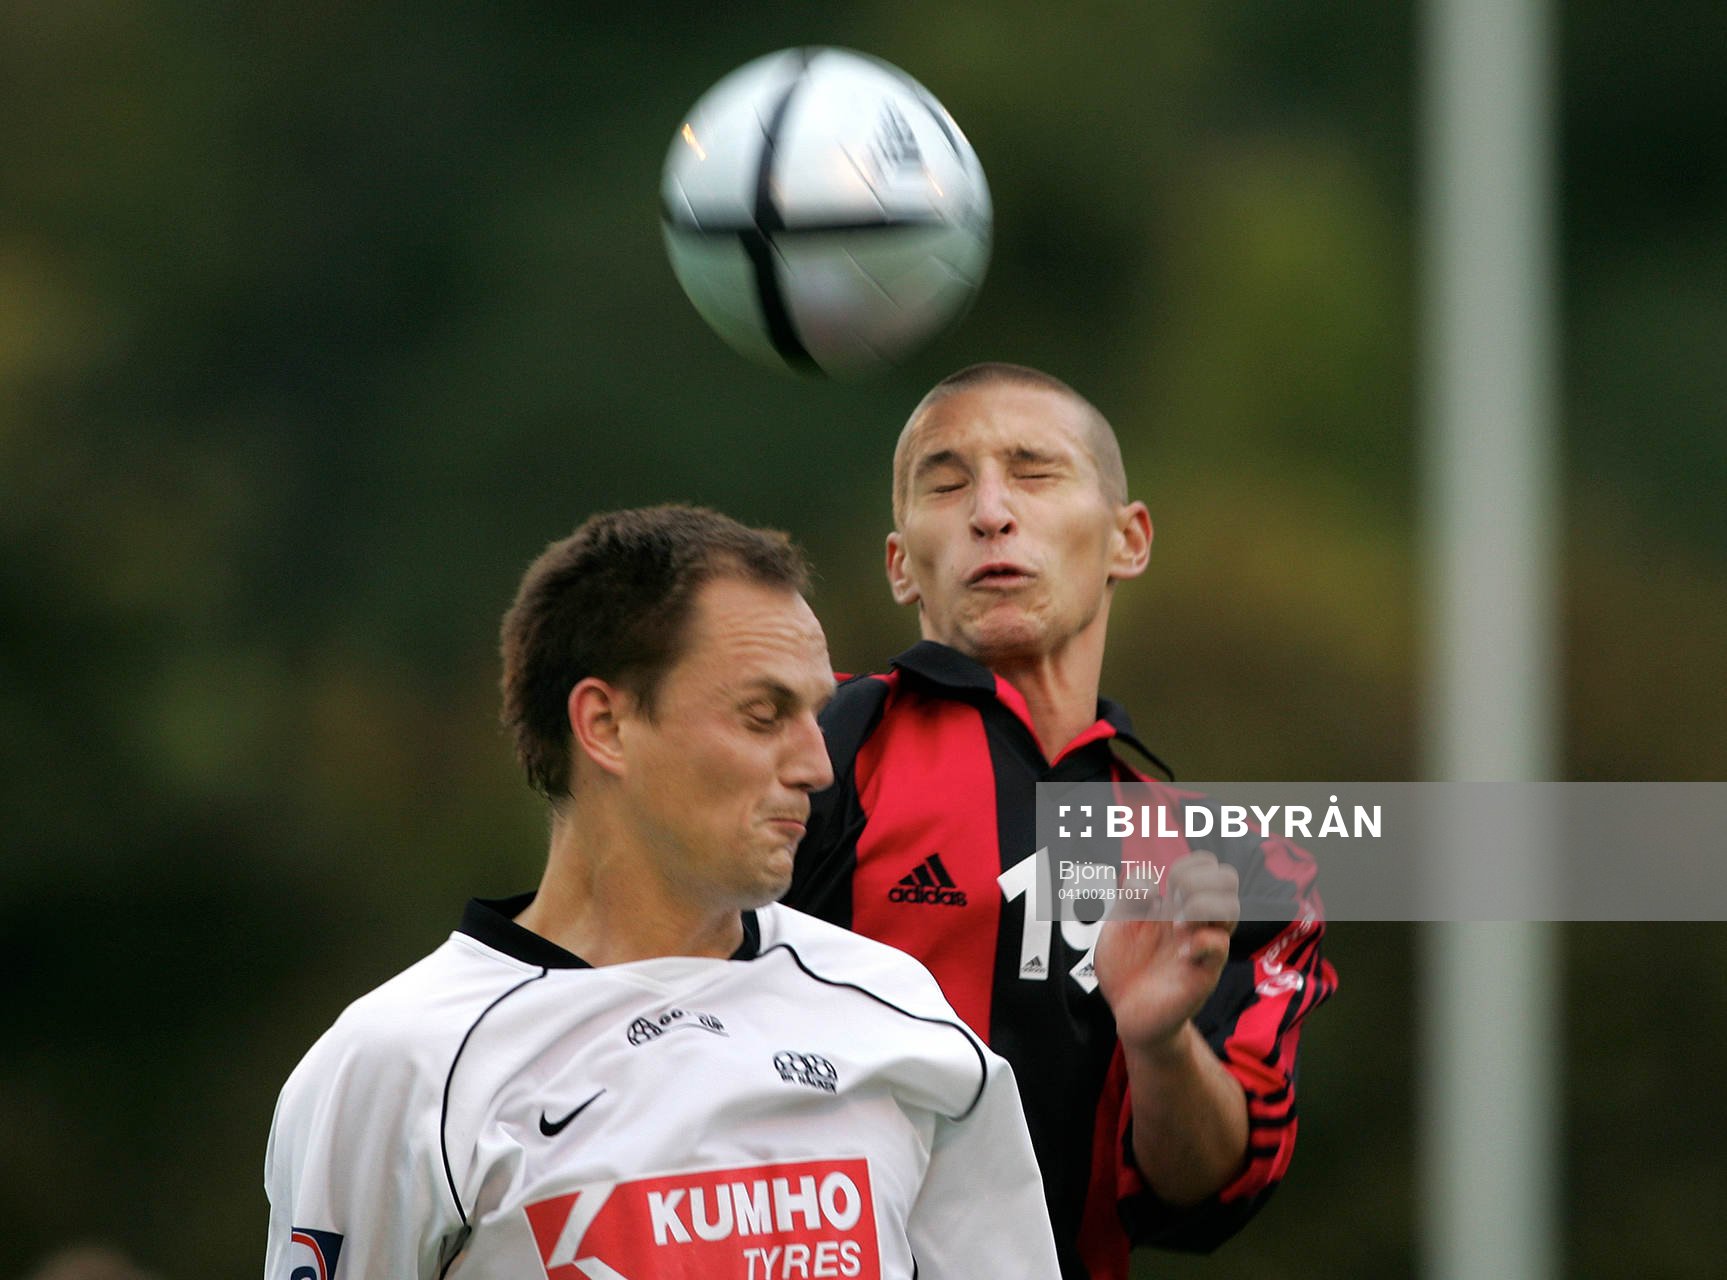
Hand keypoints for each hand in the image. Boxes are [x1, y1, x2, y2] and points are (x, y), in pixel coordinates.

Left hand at [1094, 851, 1239, 1055]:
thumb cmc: (1126, 969)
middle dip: (1200, 879)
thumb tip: (1149, 881)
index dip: (1191, 864)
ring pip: (1231, 909)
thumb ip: (1129, 900)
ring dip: (1202, 906)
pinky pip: (1220, 945)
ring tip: (1177, 925)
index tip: (1168, 882)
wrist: (1128, 1015)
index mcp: (1176, 906)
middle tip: (1176, 899)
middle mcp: (1196, 922)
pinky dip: (1201, 941)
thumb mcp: (1118, 928)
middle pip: (1227, 880)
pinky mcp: (1204, 973)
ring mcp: (1203, 946)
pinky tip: (1181, 952)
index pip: (1206, 868)